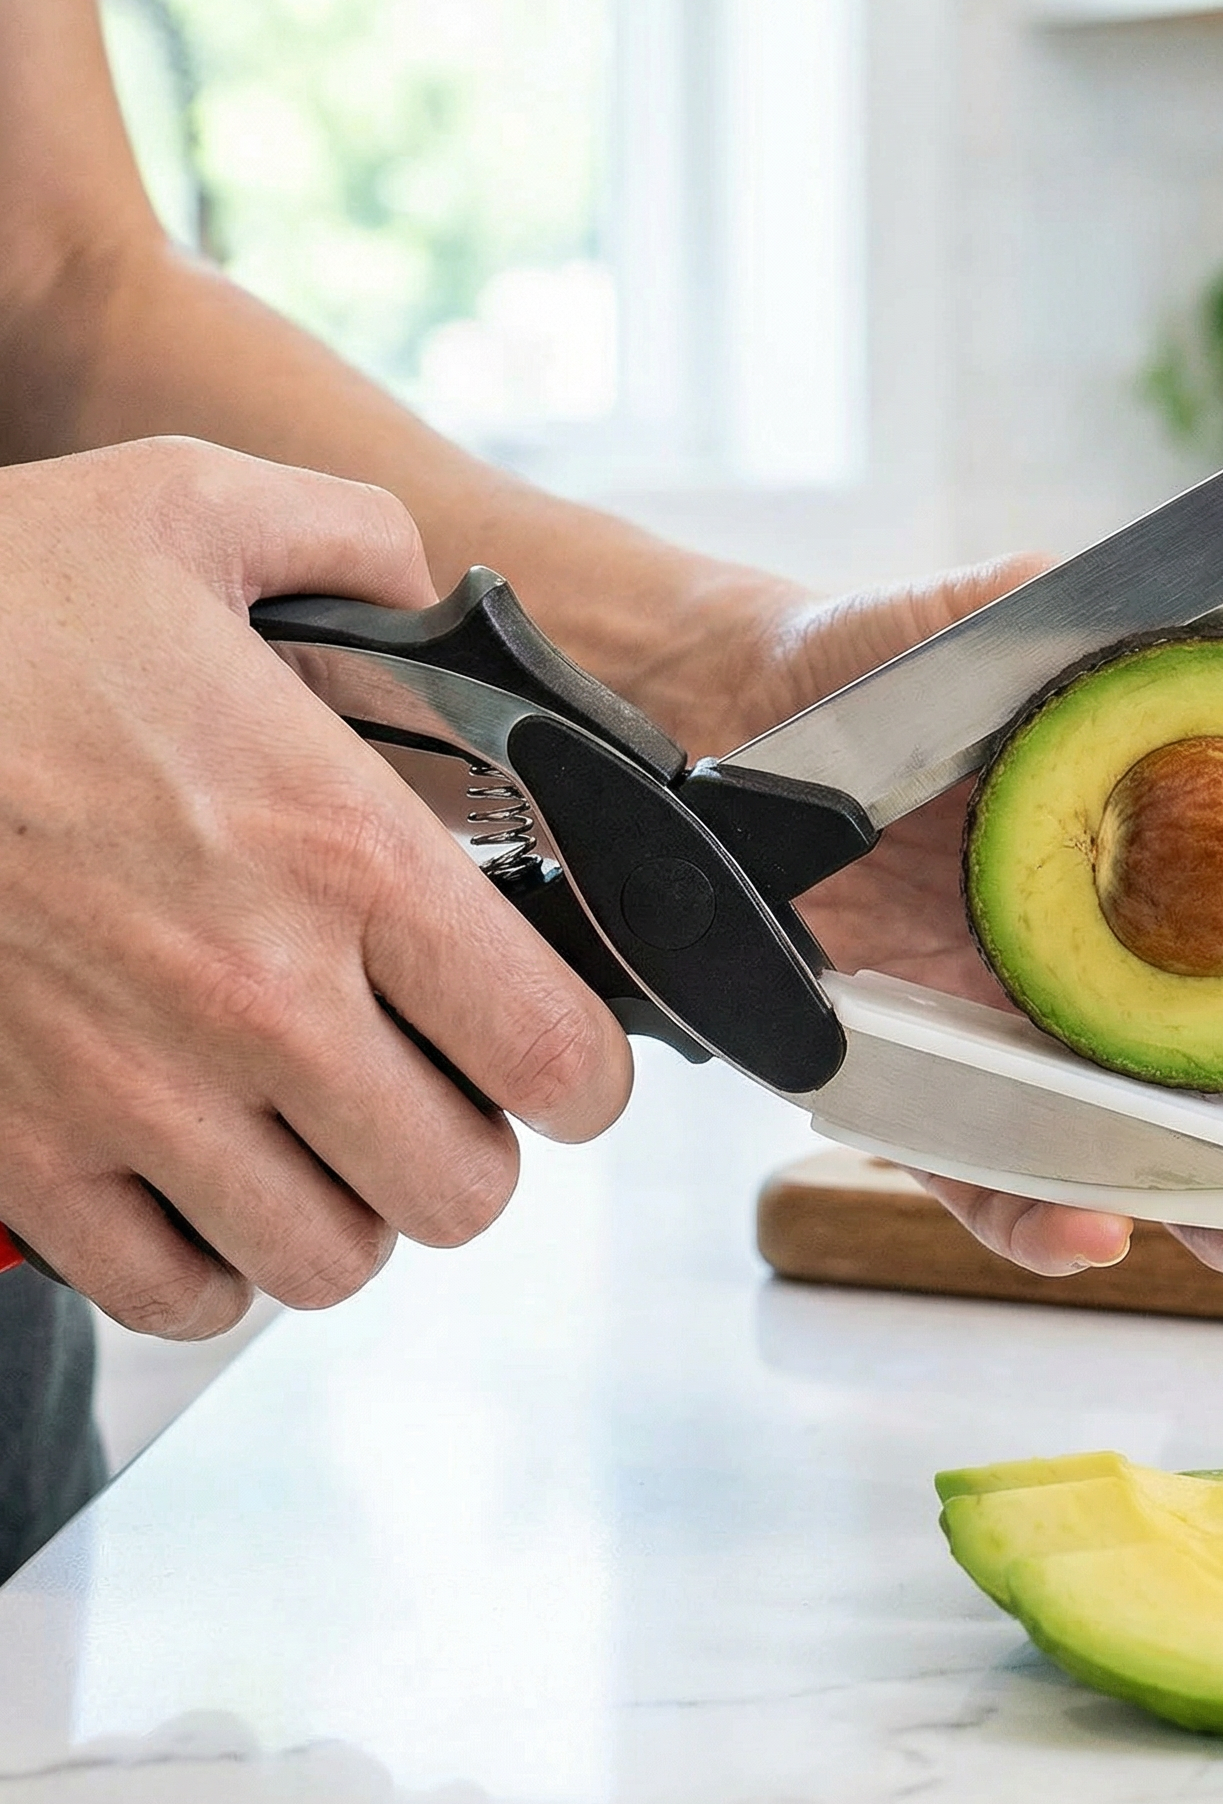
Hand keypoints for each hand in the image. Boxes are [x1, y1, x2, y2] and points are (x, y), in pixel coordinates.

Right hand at [0, 440, 632, 1336]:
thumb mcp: (187, 509)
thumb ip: (353, 536)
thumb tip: (425, 587)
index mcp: (336, 850)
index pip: (550, 1053)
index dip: (585, 1079)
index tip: (563, 1063)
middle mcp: (255, 994)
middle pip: (460, 1190)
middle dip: (470, 1148)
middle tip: (436, 1092)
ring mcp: (133, 1090)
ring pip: (330, 1261)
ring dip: (350, 1209)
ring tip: (324, 1139)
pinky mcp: (22, 1151)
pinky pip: (173, 1294)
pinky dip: (212, 1261)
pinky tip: (208, 1181)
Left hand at [682, 556, 1222, 1302]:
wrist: (731, 711)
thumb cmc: (887, 670)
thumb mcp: (1022, 628)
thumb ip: (1154, 634)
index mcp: (1159, 879)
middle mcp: (1104, 974)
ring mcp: (1015, 1038)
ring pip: (1138, 1154)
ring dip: (1220, 1223)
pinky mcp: (916, 1084)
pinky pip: (985, 1174)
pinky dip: (1039, 1216)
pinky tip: (1089, 1223)